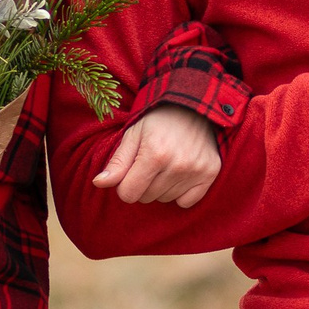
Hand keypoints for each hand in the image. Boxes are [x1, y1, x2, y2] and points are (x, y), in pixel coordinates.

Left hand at [93, 104, 223, 206]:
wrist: (194, 106)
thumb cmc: (158, 121)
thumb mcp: (133, 135)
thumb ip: (117, 162)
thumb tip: (98, 183)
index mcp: (154, 154)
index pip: (128, 194)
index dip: (124, 184)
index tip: (130, 170)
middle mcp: (178, 165)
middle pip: (146, 198)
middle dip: (143, 184)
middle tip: (150, 163)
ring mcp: (196, 170)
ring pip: (165, 199)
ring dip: (161, 187)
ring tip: (167, 164)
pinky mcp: (210, 173)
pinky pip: (186, 202)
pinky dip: (180, 193)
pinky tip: (180, 173)